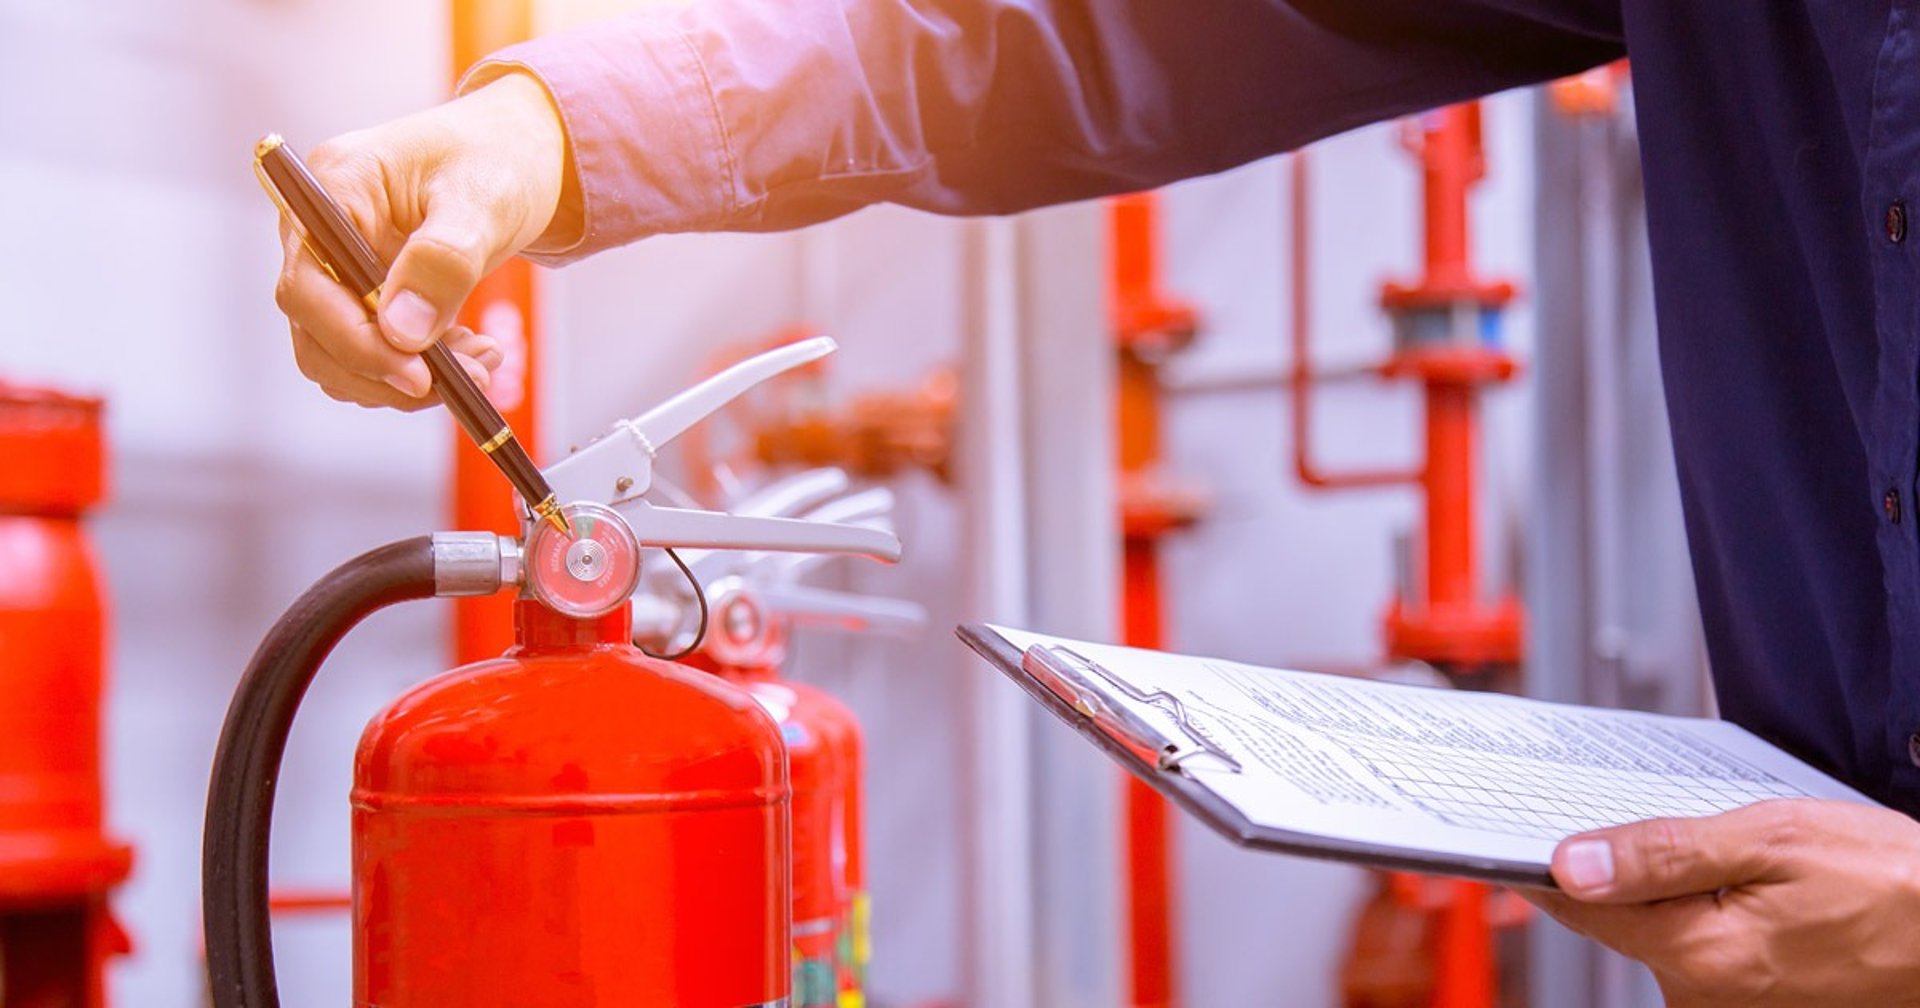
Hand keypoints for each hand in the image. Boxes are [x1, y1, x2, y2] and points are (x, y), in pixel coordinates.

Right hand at [271, 72, 567, 408]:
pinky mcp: (366, 295)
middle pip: (316, 333)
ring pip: (341, 356)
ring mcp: (338, 266)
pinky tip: (471, 352)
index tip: (419, 376)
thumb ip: (443, 260)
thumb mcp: (483, 200)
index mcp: (332, 189)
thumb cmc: (496, 157)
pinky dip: (420, 368)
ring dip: (410, 378)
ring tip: (483, 360)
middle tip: (472, 377)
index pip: (309, 286)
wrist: (514, 152)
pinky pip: (374, 352)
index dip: (356, 342)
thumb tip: (402, 332)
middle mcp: (319, 232)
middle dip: (390, 371)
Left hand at [1523, 799, 1919, 1006]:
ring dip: (1663, 881)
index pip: (1582, 906)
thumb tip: (1573, 863)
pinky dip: (1701, 900)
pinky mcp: (1753, 996)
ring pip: (1659, 925)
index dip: (1546, 862)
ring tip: (1706, 836)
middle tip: (1622, 807)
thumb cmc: (1893, 884)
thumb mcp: (1774, 840)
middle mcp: (1704, 993)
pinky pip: (1699, 938)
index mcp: (1700, 954)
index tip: (1515, 829)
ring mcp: (1729, 1001)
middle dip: (1613, 862)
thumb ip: (1665, 852)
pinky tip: (1730, 869)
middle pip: (1618, 916)